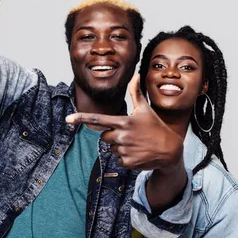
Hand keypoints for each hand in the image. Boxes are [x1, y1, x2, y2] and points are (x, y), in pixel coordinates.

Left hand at [66, 75, 183, 170]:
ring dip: (120, 147)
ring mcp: (125, 150)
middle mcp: (122, 136)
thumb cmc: (155, 126)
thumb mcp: (145, 109)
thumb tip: (136, 75)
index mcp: (124, 121)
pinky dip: (126, 158)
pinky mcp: (128, 162)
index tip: (68, 119)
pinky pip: (118, 159)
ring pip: (111, 148)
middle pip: (104, 136)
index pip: (98, 119)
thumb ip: (135, 93)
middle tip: (129, 135)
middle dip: (112, 136)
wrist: (169, 149)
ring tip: (136, 144)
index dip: (81, 118)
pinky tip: (137, 154)